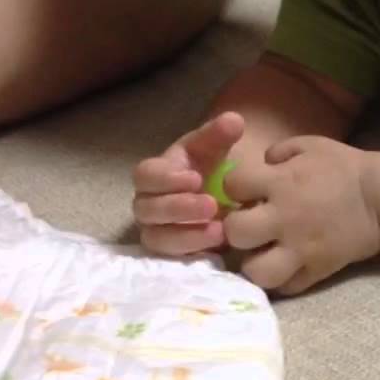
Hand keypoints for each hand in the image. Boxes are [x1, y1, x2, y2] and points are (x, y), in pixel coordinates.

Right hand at [132, 112, 243, 255]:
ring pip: (156, 238)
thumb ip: (220, 134)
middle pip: (147, 209)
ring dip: (186, 235)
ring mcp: (158, 229)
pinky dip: (193, 251)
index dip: (165, 178)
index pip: (145, 175)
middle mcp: (150, 203)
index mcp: (158, 174)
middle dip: (178, 208)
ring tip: (219, 230)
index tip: (195, 178)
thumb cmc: (211, 167)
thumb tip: (233, 120)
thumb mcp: (216, 147)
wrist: (225, 194)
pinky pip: (172, 258)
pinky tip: (218, 245)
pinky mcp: (172, 252)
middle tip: (211, 205)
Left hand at [221, 136, 379, 294]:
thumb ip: (278, 152)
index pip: (233, 187)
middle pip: (236, 233)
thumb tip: (259, 166)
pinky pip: (286, 288)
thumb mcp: (310, 145)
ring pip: (257, 271)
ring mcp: (301, 249)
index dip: (237, 188)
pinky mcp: (316, 270)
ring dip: (255, 262)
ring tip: (263, 253)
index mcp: (282, 183)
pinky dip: (281, 279)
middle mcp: (285, 218)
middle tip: (251, 227)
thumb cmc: (345, 168)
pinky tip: (285, 266)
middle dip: (237, 229)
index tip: (248, 191)